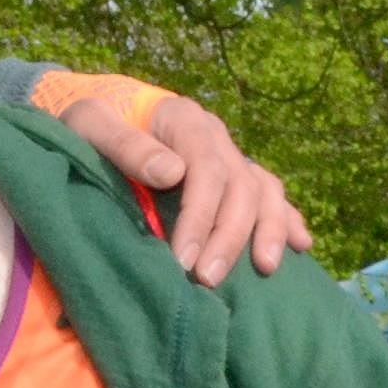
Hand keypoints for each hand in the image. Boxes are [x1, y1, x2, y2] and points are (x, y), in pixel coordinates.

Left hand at [48, 86, 308, 284]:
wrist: (97, 107)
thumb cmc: (87, 119)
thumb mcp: (88, 122)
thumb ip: (124, 144)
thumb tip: (172, 174)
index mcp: (183, 120)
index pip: (206, 170)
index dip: (200, 216)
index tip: (182, 260)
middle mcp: (214, 135)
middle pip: (240, 187)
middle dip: (228, 237)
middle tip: (207, 280)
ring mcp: (228, 154)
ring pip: (264, 190)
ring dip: (269, 230)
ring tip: (265, 269)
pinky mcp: (231, 173)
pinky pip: (270, 194)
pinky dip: (286, 219)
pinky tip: (300, 246)